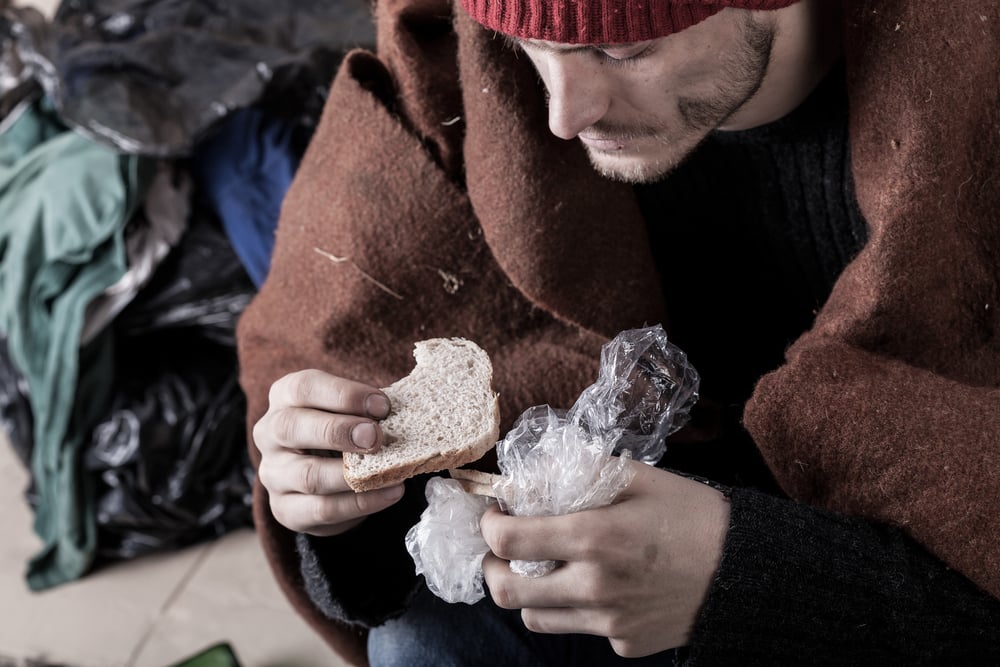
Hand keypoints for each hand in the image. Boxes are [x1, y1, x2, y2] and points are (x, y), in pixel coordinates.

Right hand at [253, 369, 404, 536]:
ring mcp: (273, 474)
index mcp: (285, 397)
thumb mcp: (351, 409)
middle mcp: (270, 433)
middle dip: (337, 431)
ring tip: (391, 474)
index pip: (303, 388)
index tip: (382, 405)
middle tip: (376, 438)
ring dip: (352, 475)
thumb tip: (396, 413)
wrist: (329, 475)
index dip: (344, 395)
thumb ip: (368, 409)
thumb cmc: (345, 429)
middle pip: (292, 427)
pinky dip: (359, 503)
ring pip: (308, 475)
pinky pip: (322, 509)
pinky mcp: (285, 509)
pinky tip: (388, 493)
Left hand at [480, 461, 729, 656]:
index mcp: (592, 538)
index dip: (490, 524)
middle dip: (494, 566)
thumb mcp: (640, 477)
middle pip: (506, 590)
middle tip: (505, 548)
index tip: (498, 514)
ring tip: (547, 567)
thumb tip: (535, 473)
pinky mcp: (625, 643)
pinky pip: (582, 629)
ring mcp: (608, 622)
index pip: (508, 539)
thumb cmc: (695, 516)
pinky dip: (578, 609)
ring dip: (530, 591)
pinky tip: (603, 587)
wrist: (749, 572)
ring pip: (536, 616)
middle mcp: (592, 586)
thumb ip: (583, 470)